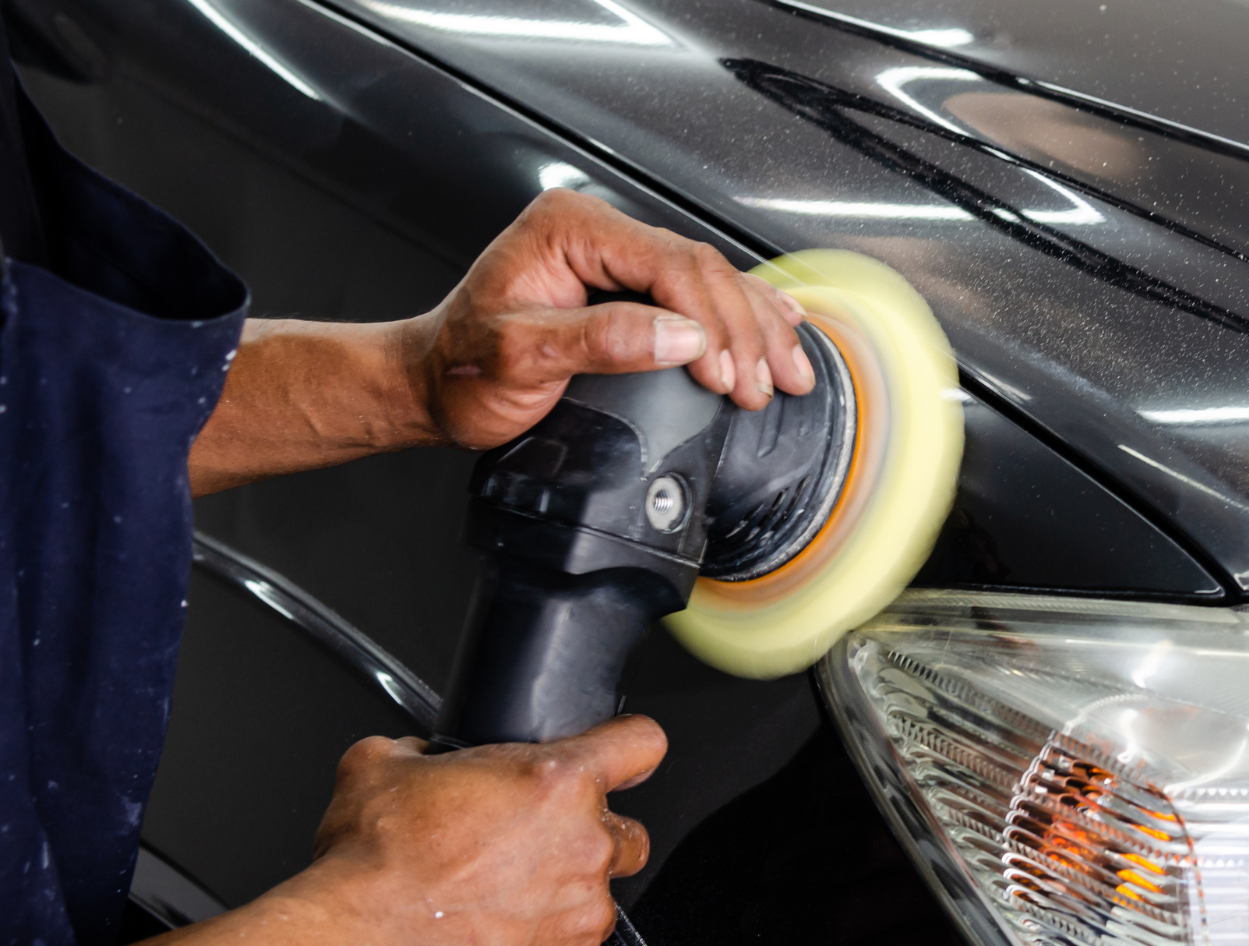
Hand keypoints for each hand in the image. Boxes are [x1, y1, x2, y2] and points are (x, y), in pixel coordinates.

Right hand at [286, 715, 666, 945]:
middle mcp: (584, 843)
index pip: (640, 744)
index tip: (624, 761)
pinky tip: (496, 945)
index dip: (630, 749)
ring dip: (562, 899)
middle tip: (533, 853)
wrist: (357, 943)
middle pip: (626, 833)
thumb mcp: (381, 766)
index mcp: (556, 781)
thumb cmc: (373, 862)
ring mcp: (584, 911)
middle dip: (589, 839)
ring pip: (598, 899)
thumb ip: (420, 752)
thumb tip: (419, 757)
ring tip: (501, 906)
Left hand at [405, 188, 811, 448]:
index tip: (729, 376)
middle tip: (771, 384)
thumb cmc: (461, 371)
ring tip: (790, 369)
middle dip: (746, 331)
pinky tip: (777, 326)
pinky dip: (741, 315)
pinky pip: (696, 290)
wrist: (432, 386)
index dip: (712, 322)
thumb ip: (603, 341)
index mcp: (569, 229)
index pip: (668, 264)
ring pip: (709, 278)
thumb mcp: (522, 358)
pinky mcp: (625, 283)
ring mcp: (613, 254)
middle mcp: (595, 231)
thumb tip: (682, 336)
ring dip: (756, 326)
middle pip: (700, 269)